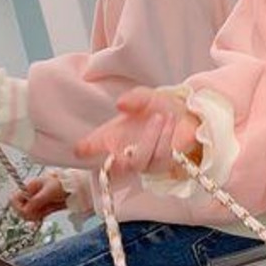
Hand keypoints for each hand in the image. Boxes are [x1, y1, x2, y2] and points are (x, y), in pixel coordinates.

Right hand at [10, 175, 67, 222]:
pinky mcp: (43, 209)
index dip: (17, 207)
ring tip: (42, 214)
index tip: (26, 211)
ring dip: (33, 216)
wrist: (75, 188)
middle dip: (26, 214)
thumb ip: (36, 201)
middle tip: (37, 215)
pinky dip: (38, 217)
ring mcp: (36, 203)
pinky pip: (35, 216)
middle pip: (19, 209)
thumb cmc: (61, 184)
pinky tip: (44, 215)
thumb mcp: (49, 191)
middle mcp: (30, 196)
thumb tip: (25, 211)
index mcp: (29, 188)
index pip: (14, 199)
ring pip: (27, 214)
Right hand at [74, 86, 201, 176]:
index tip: (80, 149)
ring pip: (138, 162)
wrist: (186, 113)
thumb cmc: (158, 108)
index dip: (84, 150)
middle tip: (121, 132)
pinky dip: (164, 137)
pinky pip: (160, 156)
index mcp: (112, 137)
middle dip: (114, 159)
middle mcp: (124, 153)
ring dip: (148, 138)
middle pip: (112, 168)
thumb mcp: (144, 97)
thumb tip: (121, 103)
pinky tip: (169, 121)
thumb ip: (134, 98)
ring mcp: (144, 161)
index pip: (91, 148)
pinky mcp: (164, 163)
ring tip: (158, 117)